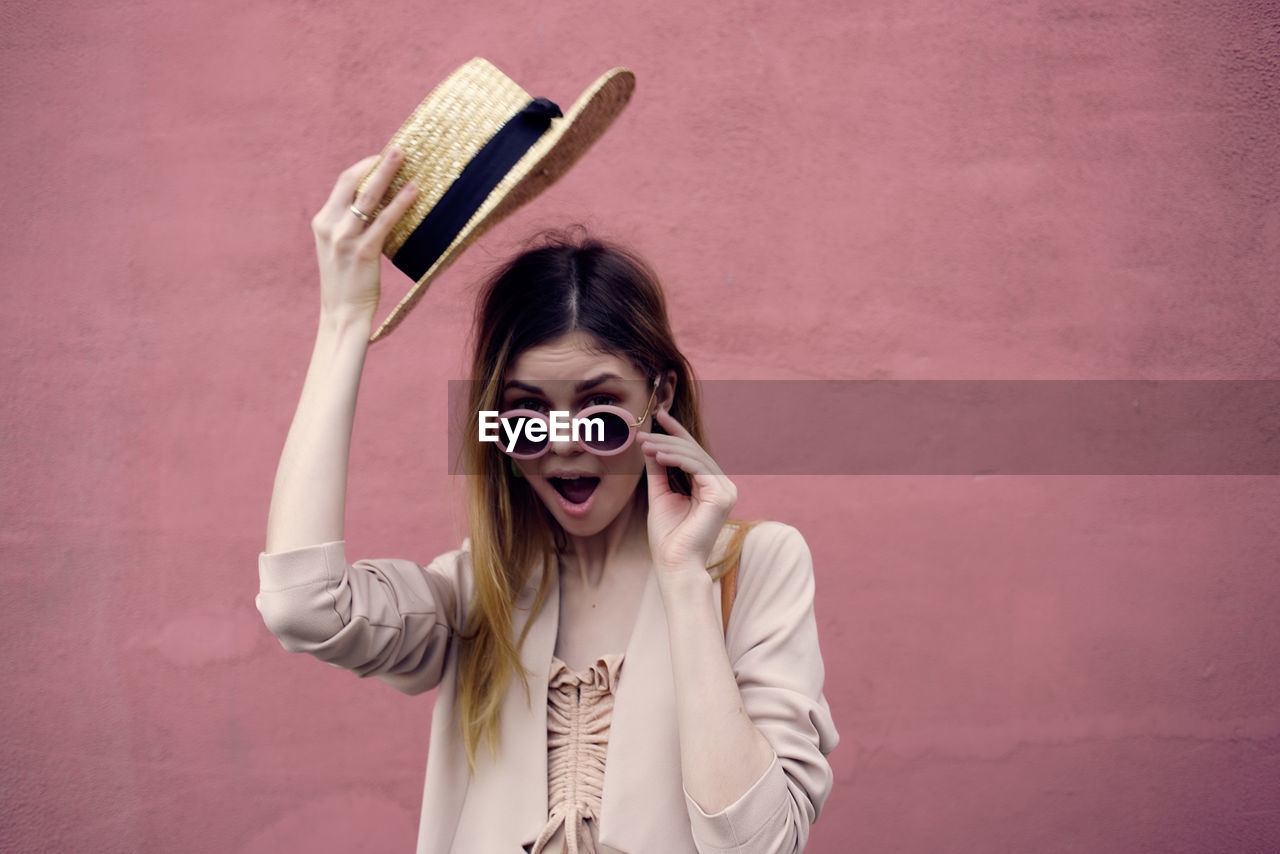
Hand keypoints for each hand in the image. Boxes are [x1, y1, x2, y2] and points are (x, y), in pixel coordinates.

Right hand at [310, 148, 418, 323]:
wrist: (342, 313)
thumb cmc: (347, 281)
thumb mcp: (341, 247)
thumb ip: (352, 225)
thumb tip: (378, 203)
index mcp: (322, 222)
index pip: (343, 184)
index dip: (364, 167)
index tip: (383, 157)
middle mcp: (329, 226)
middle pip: (351, 181)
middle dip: (375, 163)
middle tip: (397, 149)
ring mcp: (344, 238)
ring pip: (368, 197)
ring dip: (388, 174)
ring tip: (405, 158)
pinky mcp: (363, 252)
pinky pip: (384, 221)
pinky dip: (400, 203)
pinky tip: (413, 191)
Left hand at [639, 407, 737, 578]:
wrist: (675, 565)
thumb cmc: (668, 537)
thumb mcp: (660, 495)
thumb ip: (659, 471)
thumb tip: (652, 445)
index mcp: (710, 487)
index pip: (693, 453)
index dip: (677, 432)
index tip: (659, 415)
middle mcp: (722, 487)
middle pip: (694, 452)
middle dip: (667, 438)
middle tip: (642, 433)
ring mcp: (725, 491)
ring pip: (695, 457)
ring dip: (667, 447)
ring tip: (644, 444)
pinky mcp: (722, 496)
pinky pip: (697, 468)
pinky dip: (676, 459)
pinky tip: (657, 455)